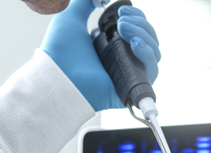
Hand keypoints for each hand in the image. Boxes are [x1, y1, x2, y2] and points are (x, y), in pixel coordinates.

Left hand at [40, 0, 160, 111]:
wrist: (57, 74)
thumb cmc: (60, 52)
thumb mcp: (71, 17)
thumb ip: (84, 2)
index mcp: (112, 45)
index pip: (138, 30)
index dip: (136, 17)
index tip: (123, 10)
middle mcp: (123, 59)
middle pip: (149, 39)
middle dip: (140, 23)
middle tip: (122, 20)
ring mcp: (129, 73)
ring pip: (153, 52)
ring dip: (144, 34)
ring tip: (124, 28)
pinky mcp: (132, 86)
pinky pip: (152, 69)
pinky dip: (147, 53)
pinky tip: (135, 43)